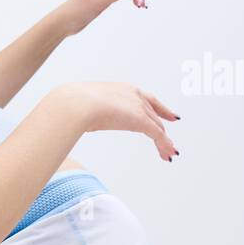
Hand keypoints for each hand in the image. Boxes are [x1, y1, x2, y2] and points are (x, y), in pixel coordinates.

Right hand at [48, 81, 180, 161]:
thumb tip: (80, 119)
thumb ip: (89, 112)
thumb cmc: (74, 104)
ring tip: (168, 154)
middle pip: (155, 115)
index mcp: (122, 89)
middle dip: (162, 129)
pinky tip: (167, 155)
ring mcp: (139, 107)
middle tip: (169, 141)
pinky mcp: (141, 120)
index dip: (160, 109)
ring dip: (164, 142)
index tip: (169, 116)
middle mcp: (135, 96)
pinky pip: (157, 135)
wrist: (76, 103)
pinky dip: (164, 145)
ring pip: (158, 127)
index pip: (147, 99)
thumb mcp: (85, 106)